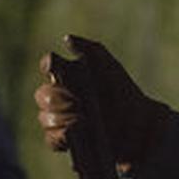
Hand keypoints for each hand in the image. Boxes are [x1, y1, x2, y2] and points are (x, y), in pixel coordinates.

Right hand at [34, 34, 169, 162]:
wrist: (137, 121)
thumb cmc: (122, 90)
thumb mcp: (110, 67)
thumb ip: (90, 50)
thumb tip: (67, 39)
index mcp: (68, 73)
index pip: (47, 65)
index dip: (48, 67)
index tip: (56, 72)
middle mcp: (61, 94)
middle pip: (42, 95)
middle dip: (57, 99)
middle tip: (77, 104)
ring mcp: (60, 117)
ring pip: (44, 117)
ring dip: (60, 118)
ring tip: (83, 121)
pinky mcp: (64, 139)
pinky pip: (50, 138)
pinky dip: (59, 137)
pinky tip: (74, 134)